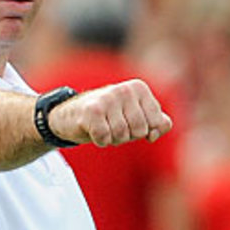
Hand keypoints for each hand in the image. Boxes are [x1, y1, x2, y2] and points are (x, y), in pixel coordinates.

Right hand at [51, 80, 172, 146]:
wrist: (71, 115)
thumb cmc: (110, 116)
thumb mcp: (137, 116)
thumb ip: (158, 122)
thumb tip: (158, 130)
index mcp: (139, 88)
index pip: (156, 123)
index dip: (145, 131)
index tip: (130, 122)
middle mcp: (125, 89)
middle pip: (140, 131)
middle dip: (128, 135)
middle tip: (114, 125)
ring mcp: (108, 98)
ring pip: (122, 135)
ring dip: (113, 138)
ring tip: (104, 126)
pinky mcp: (92, 111)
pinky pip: (105, 138)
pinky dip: (100, 141)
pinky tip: (93, 130)